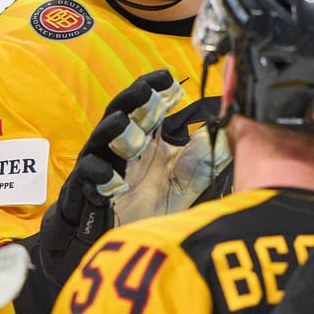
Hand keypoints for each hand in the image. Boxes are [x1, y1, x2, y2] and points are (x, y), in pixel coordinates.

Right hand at [14, 71, 180, 313]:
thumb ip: (202, 161)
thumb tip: (228, 137)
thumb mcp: (182, 183)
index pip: (147, 107)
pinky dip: (96, 173)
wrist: (108, 235)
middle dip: (133, 99)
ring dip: (111, 130)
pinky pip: (86, 176)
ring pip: (101, 139)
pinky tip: (107, 174)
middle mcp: (121, 147)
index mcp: (145, 141)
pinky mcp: (85, 188)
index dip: (154, 90)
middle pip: (122, 113)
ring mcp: (100, 164)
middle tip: (147, 89)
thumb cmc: (142, 204)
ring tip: (124, 124)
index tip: (168, 78)